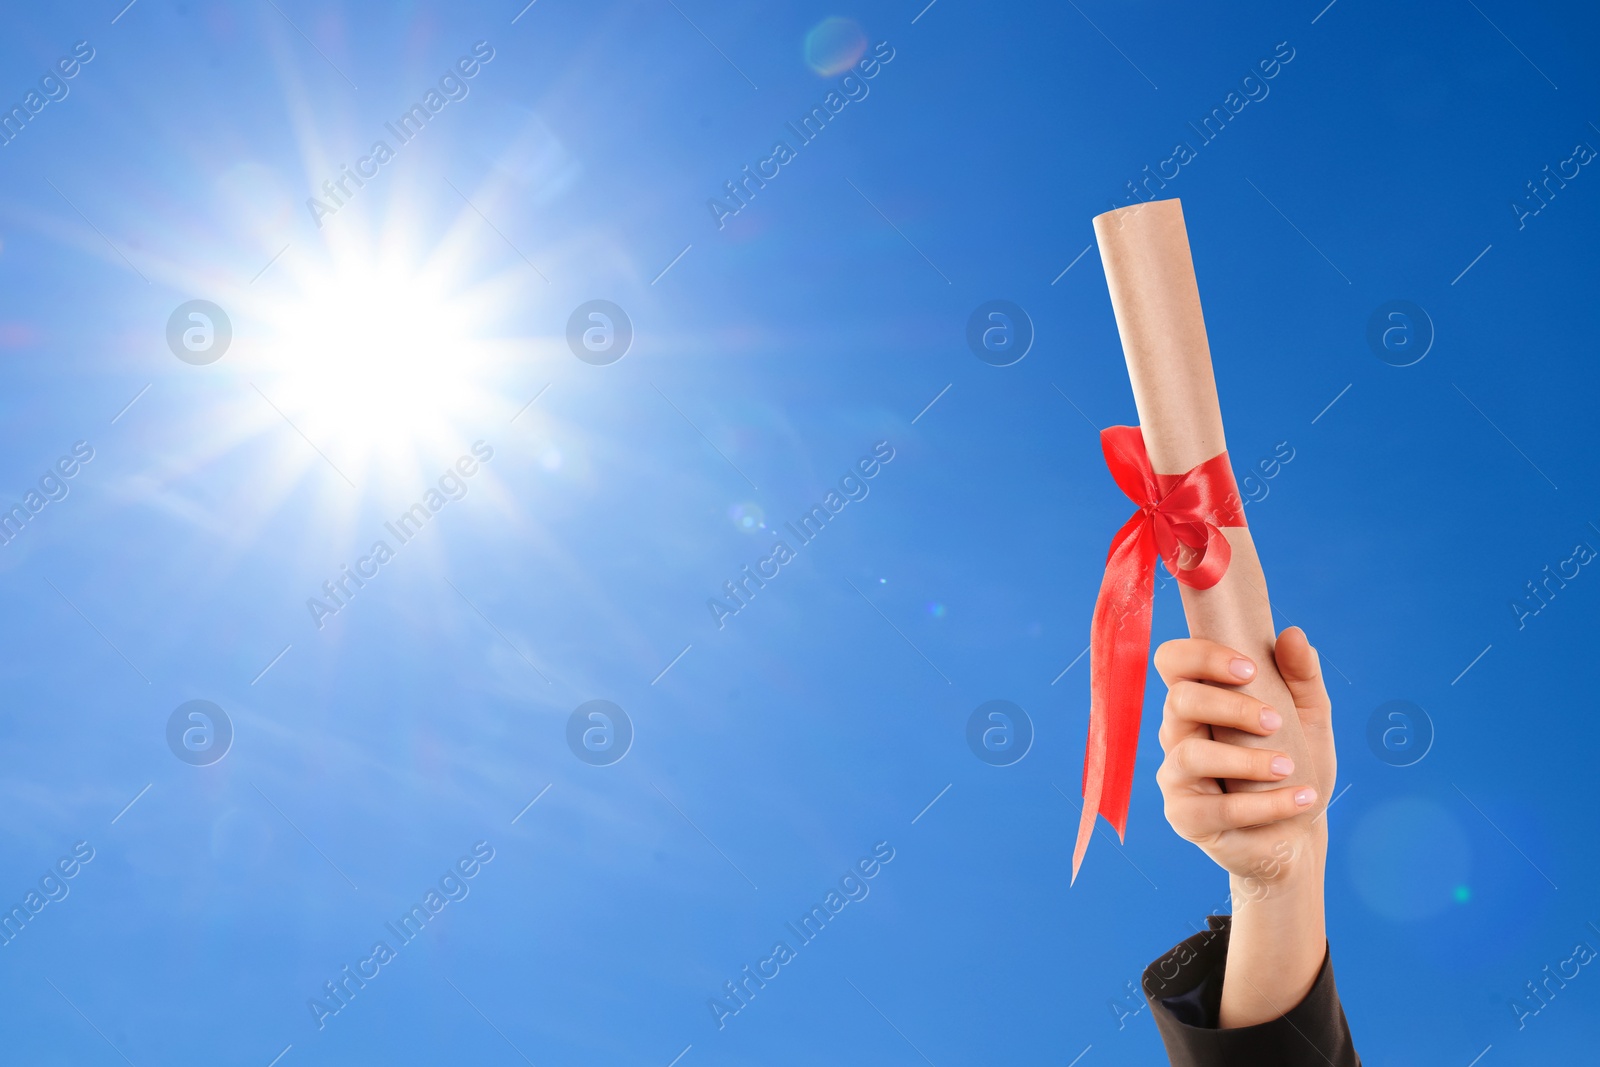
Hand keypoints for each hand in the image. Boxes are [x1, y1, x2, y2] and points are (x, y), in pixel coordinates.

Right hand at [1153, 626, 1336, 887]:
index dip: (1202, 656)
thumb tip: (1292, 634)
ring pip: (1192, 754)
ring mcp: (1176, 775)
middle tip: (1275, 722)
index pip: (1173, 662)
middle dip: (1231, 706)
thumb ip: (1303, 678)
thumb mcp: (1308, 719)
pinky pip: (1218, 808)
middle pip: (1179, 700)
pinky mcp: (1185, 817)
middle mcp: (1177, 733)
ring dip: (1248, 759)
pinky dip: (1267, 804)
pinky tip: (1302, 799)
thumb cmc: (1293, 770)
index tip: (1249, 668)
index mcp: (1199, 700)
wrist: (1296, 835)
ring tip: (1289, 768)